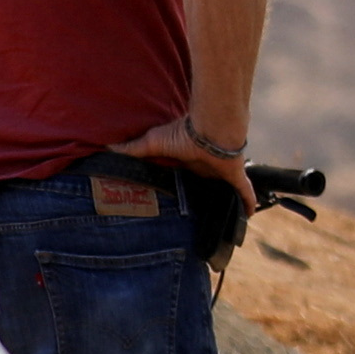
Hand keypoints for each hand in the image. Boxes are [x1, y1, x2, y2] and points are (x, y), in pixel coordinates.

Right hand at [118, 121, 255, 209]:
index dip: (181, 190)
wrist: (210, 128)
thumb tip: (106, 148)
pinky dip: (248, 203)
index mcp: (187, 163)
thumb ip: (132, 149)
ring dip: (224, 203)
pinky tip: (248, 216)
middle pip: (205, 188)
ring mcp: (222, 173)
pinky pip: (245, 193)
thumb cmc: (182, 133)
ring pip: (224, 193)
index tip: (174, 206)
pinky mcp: (235, 176)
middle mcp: (205, 170)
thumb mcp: (152, 143)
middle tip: (196, 222)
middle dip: (202, 201)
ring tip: (220, 224)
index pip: (184, 179)